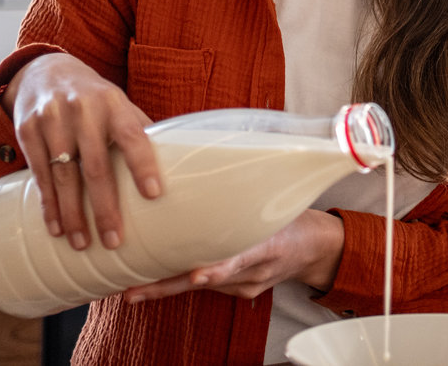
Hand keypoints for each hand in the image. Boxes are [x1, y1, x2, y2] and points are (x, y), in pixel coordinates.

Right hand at [3, 52, 161, 252]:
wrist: (45, 71)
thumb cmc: (93, 97)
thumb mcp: (118, 104)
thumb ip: (139, 131)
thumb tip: (176, 164)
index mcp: (114, 104)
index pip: (133, 135)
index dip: (143, 165)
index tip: (154, 195)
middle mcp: (83, 109)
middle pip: (96, 165)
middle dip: (105, 206)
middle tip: (114, 240)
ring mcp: (52, 119)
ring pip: (64, 175)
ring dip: (73, 214)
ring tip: (82, 243)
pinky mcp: (27, 130)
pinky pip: (39, 174)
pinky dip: (48, 204)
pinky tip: (56, 227)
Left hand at [122, 209, 345, 303]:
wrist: (316, 249)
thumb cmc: (294, 215)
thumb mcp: (282, 199)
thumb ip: (252, 188)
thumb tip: (216, 154)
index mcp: (271, 244)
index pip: (242, 259)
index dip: (219, 269)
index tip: (196, 276)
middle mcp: (255, 271)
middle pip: (207, 281)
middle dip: (168, 287)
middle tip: (134, 292)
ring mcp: (247, 286)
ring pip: (201, 286)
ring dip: (166, 286)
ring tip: (131, 291)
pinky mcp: (240, 291)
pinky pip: (208, 286)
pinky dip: (182, 280)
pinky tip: (153, 282)